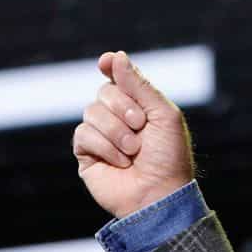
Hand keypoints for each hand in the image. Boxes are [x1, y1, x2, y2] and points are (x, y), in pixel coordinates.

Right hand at [73, 50, 195, 218]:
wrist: (159, 195)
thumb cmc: (168, 157)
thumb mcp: (162, 114)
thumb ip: (139, 84)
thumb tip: (115, 56)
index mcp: (139, 107)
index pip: (117, 78)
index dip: (110, 67)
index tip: (106, 62)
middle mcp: (118, 119)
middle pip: (103, 92)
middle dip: (123, 107)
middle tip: (140, 127)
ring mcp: (101, 137)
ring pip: (91, 112)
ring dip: (116, 131)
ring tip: (133, 151)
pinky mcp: (87, 155)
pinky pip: (83, 134)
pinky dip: (104, 146)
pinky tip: (120, 162)